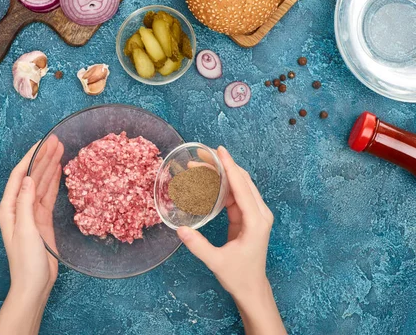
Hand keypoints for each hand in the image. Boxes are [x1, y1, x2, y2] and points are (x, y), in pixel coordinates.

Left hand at [0, 135, 63, 334]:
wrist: (34, 284)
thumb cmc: (26, 261)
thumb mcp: (26, 231)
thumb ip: (25, 204)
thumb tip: (28, 179)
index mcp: (9, 208)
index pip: (19, 176)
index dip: (30, 157)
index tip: (42, 142)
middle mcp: (18, 207)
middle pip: (31, 176)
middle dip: (42, 158)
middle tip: (56, 140)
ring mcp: (31, 213)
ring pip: (41, 184)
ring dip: (49, 167)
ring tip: (60, 149)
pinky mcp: (42, 220)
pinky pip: (48, 195)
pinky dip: (53, 182)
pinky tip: (59, 170)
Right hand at [177, 146, 284, 334]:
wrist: (252, 288)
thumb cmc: (238, 276)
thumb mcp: (216, 262)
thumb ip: (198, 245)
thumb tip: (180, 230)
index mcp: (256, 221)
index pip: (242, 186)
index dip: (230, 166)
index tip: (219, 150)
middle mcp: (259, 213)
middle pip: (242, 180)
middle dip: (222, 165)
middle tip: (201, 155)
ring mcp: (255, 214)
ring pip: (239, 185)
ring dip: (222, 173)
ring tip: (200, 165)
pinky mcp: (248, 217)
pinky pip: (235, 194)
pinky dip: (222, 185)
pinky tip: (207, 181)